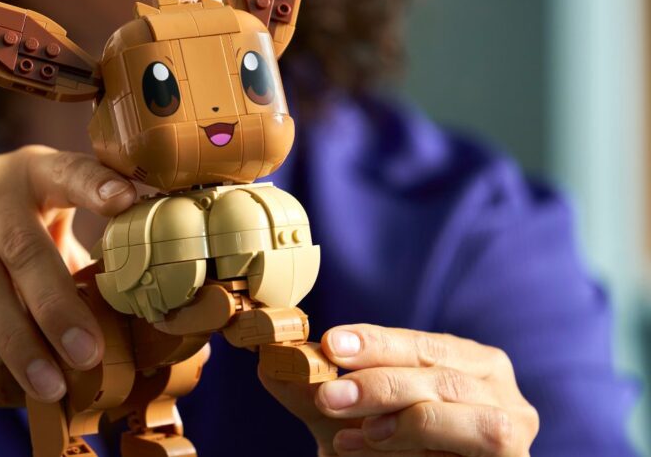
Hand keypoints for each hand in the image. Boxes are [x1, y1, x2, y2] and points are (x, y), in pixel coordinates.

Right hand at [0, 145, 135, 403]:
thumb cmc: (3, 251)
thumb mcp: (43, 241)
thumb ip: (79, 266)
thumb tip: (135, 320)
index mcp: (35, 173)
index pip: (69, 172)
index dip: (96, 185)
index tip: (127, 198)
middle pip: (24, 246)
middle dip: (58, 308)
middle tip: (87, 356)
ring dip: (15, 338)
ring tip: (46, 382)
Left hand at [260, 324, 538, 455]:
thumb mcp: (349, 421)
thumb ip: (315, 393)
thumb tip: (271, 364)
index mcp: (470, 365)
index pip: (425, 344)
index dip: (380, 342)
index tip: (332, 342)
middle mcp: (504, 394)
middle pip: (445, 376)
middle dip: (381, 382)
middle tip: (329, 393)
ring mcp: (517, 433)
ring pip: (470, 416)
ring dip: (405, 418)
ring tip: (354, 432)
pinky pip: (483, 446)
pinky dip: (425, 440)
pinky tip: (376, 444)